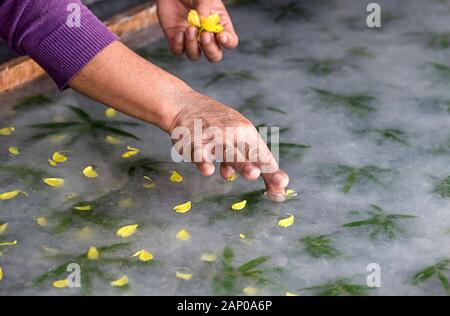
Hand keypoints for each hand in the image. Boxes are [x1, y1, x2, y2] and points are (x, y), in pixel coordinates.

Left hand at [156, 0, 238, 61]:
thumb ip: (205, 8)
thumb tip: (202, 22)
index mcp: (220, 26)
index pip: (230, 42)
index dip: (227, 43)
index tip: (221, 36)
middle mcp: (207, 37)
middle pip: (214, 56)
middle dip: (210, 50)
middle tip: (205, 35)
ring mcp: (191, 40)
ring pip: (195, 55)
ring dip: (192, 45)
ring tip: (190, 28)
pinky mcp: (176, 40)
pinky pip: (178, 51)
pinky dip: (179, 45)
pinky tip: (179, 33)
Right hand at [168, 91, 289, 200]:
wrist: (184, 104)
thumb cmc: (217, 125)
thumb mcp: (238, 136)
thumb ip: (254, 160)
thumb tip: (279, 186)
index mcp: (246, 132)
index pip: (262, 155)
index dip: (272, 173)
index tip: (280, 188)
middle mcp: (232, 134)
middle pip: (247, 154)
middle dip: (257, 166)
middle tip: (262, 174)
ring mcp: (213, 139)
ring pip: (226, 153)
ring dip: (237, 163)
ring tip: (250, 174)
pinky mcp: (193, 143)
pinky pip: (199, 154)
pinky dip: (203, 161)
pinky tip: (208, 169)